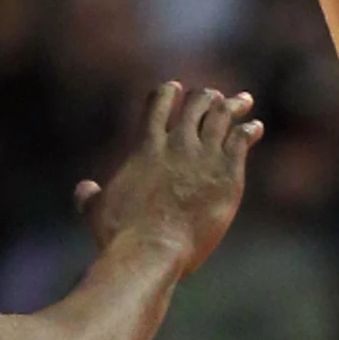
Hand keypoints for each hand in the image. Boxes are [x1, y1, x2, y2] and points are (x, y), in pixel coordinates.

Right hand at [76, 82, 262, 274]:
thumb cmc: (120, 235)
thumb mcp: (96, 211)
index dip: (169, 92)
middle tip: (215, 97)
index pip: (159, 102)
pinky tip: (254, 128)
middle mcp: (177, 143)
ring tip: (242, 102)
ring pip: (223, 115)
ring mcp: (204, 156)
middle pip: (197, 103)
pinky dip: (249, 130)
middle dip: (207, 97)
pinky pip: (242, 139)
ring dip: (233, 106)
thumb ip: (89, 196)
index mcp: (146, 146)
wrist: (152, 251)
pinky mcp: (228, 173)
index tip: (176, 88)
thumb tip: (84, 189)